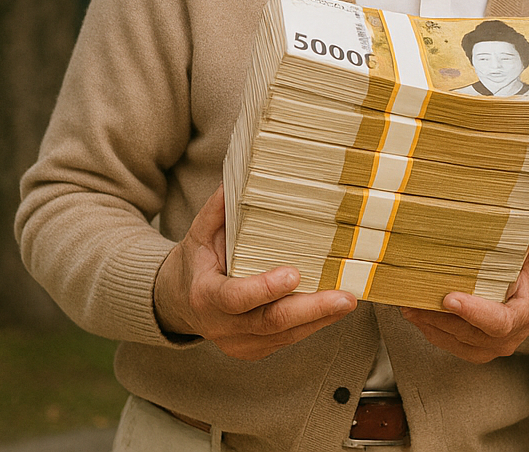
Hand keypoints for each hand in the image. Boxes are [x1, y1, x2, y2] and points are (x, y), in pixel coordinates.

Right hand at [153, 184, 356, 360]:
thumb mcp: (199, 233)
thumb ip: (219, 209)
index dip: (265, 288)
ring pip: (285, 334)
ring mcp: (239, 343)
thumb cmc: (196, 263)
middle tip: (344, 297)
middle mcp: (221, 326)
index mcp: (205, 296)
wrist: (178, 304)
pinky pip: (288, 339)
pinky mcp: (254, 350)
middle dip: (312, 309)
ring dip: (321, 317)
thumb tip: (239, 177)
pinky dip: (313, 324)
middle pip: (270, 322)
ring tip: (349, 299)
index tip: (294, 274)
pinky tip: (335, 309)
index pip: (236, 296)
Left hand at [399, 219, 528, 362]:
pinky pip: (448, 345)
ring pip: (455, 342)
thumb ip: (526, 244)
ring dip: (429, 325)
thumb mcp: (526, 260)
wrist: (523, 302)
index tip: (449, 298)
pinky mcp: (473, 352)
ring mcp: (490, 349)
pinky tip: (415, 314)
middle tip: (415, 302)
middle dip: (440, 318)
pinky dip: (430, 330)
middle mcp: (508, 340)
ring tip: (407, 306)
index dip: (474, 312)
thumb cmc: (524, 279)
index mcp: (524, 317)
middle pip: (470, 334)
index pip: (498, 321)